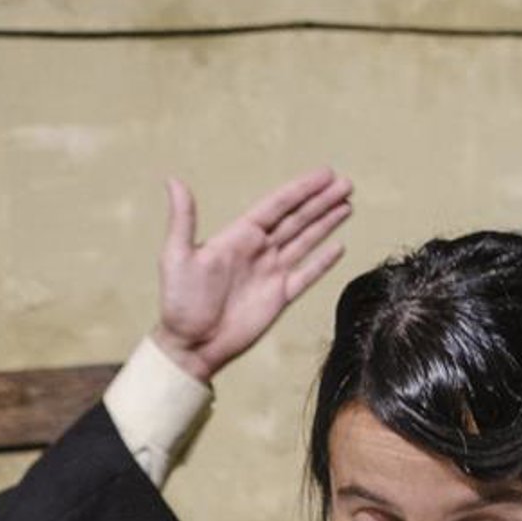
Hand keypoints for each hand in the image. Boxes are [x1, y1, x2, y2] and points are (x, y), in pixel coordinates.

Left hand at [151, 166, 353, 380]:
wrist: (191, 346)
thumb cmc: (179, 303)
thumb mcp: (177, 256)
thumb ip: (183, 219)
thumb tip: (173, 180)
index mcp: (239, 236)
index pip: (277, 205)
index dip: (302, 189)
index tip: (325, 174)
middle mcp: (258, 251)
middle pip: (297, 218)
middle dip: (321, 200)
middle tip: (346, 183)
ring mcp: (270, 273)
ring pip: (305, 241)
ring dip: (326, 223)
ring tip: (347, 204)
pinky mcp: (278, 298)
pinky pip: (305, 275)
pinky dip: (322, 262)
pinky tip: (338, 246)